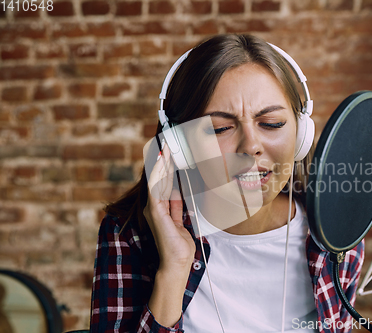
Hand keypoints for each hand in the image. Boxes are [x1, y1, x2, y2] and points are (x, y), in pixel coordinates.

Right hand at [143, 141, 195, 270]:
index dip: (167, 168)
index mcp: (161, 208)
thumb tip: (178, 192)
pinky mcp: (155, 210)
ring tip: (166, 148)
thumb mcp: (180, 220)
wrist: (177, 262)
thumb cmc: (179, 245)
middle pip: (160, 179)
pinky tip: (162, 161)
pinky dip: (158, 173)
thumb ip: (176, 207)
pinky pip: (155, 187)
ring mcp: (153, 207)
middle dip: (164, 162)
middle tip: (168, 145)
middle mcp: (155, 206)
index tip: (171, 154)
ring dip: (162, 163)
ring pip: (157, 180)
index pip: (164, 183)